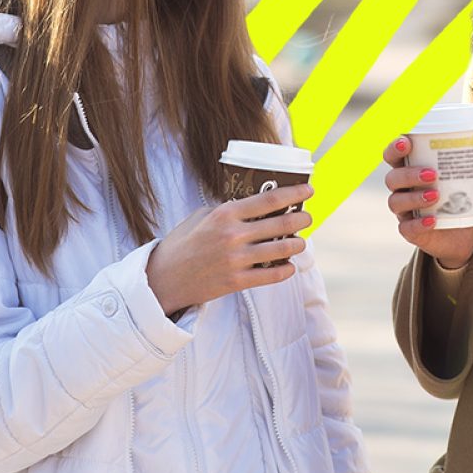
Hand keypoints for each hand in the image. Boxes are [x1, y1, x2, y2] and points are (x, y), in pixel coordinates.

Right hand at [146, 183, 312, 314]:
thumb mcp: (202, 216)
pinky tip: (289, 266)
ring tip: (300, 242)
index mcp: (225, 214)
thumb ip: (229, 210)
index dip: (294, 193)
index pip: (269, 200)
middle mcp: (233, 235)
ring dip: (298, 244)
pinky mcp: (236, 282)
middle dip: (302, 219)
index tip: (309, 190)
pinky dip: (286, 270)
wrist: (163, 278)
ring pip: (282, 250)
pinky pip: (272, 276)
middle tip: (308, 217)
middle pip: (281, 224)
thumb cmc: (183, 243)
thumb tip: (257, 205)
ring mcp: (236, 260)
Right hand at [383, 137, 472, 269]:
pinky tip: (433, 220)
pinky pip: (407, 228)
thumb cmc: (458, 191)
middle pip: (392, 178)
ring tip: (436, 195)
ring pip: (396, 201)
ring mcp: (404, 210)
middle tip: (432, 173)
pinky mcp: (410, 231)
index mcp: (410, 167)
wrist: (462, 230)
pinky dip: (418, 223)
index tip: (406, 142)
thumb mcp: (469, 177)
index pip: (393, 154)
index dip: (394, 147)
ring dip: (414, 197)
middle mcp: (402, 188)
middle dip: (408, 174)